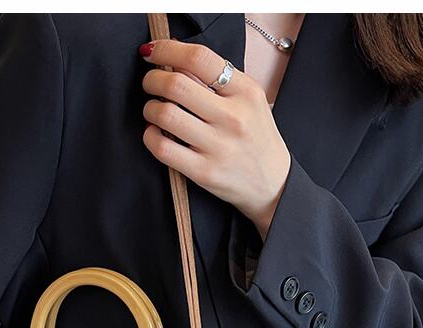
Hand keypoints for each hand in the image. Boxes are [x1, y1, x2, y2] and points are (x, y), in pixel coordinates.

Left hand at [139, 40, 290, 240]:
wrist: (273, 183)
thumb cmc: (255, 137)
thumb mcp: (250, 100)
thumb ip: (218, 80)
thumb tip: (176, 62)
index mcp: (245, 92)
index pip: (200, 58)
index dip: (168, 50)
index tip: (153, 53)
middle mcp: (233, 117)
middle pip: (176, 85)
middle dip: (152, 80)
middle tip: (150, 83)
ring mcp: (218, 146)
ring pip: (165, 115)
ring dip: (150, 108)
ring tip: (153, 110)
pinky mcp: (203, 172)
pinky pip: (163, 148)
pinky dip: (150, 136)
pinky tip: (155, 132)